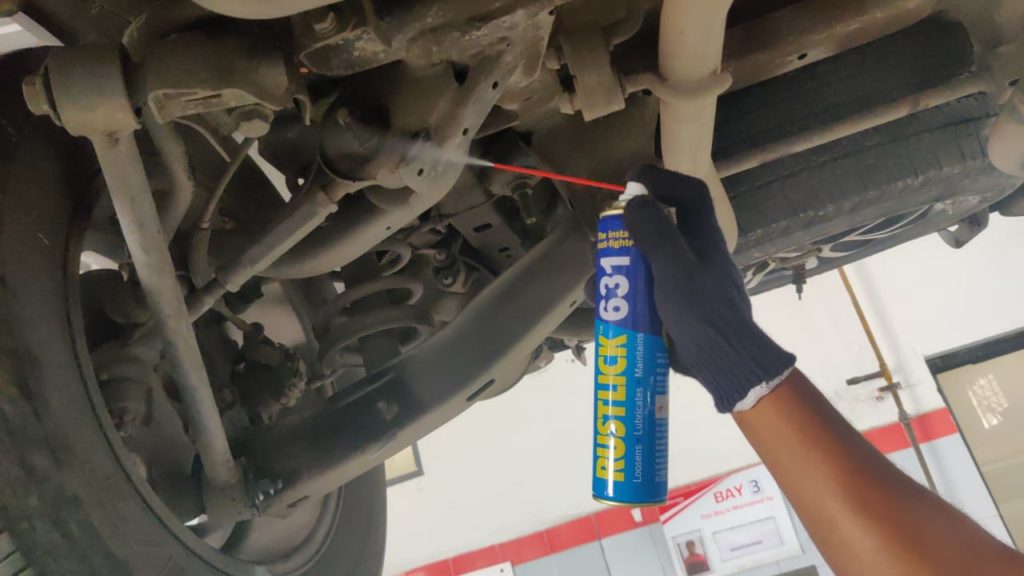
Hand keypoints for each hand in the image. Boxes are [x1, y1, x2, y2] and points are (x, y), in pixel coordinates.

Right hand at [623, 165, 794, 412]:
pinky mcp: (669, 307)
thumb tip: (634, 202)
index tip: (631, 182)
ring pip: (641, 263)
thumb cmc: (703, 313)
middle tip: (602, 244)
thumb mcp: (675, 269)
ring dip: (615, 269)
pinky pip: (640, 293)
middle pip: (655, 229)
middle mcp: (692, 255)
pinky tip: (602, 307)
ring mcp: (681, 282)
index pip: (689, 193)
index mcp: (702, 238)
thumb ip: (655, 234)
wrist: (722, 363)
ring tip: (596, 282)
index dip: (662, 179)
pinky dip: (619, 297)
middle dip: (623, 234)